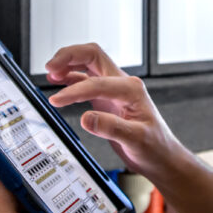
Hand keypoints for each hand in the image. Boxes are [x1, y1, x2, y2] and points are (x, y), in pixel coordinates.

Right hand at [45, 43, 180, 179]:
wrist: (161, 157)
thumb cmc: (155, 147)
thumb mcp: (135, 140)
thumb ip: (110, 128)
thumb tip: (86, 118)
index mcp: (131, 89)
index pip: (96, 82)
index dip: (74, 90)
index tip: (57, 101)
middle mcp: (123, 83)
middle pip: (92, 55)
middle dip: (69, 57)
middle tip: (50, 67)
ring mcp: (114, 89)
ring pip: (88, 64)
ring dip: (68, 64)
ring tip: (50, 72)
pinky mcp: (107, 98)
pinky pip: (86, 80)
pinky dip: (71, 77)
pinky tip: (59, 81)